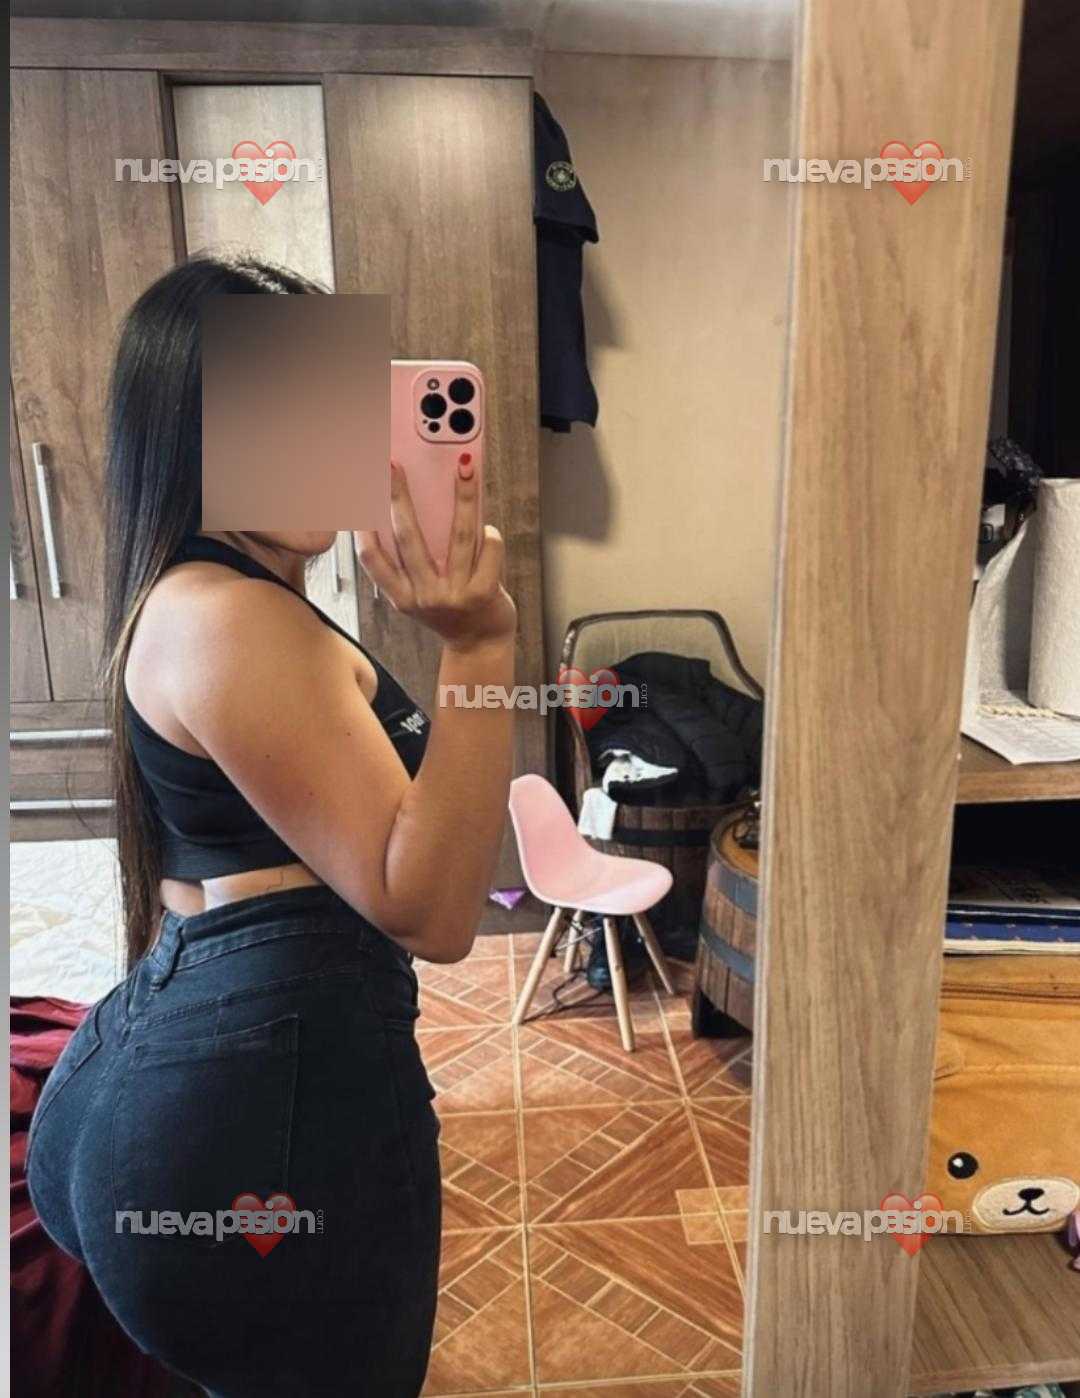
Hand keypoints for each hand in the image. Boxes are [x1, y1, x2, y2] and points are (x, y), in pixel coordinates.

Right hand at [355, 460, 516, 649]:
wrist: (480, 645)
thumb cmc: (452, 610)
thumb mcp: (422, 592)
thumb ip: (414, 561)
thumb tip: (410, 506)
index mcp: (401, 596)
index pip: (372, 559)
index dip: (362, 526)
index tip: (356, 493)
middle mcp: (423, 597)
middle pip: (408, 537)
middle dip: (399, 496)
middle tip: (393, 464)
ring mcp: (453, 596)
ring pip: (458, 536)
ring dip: (463, 497)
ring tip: (464, 468)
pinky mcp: (482, 594)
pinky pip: (488, 550)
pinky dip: (491, 533)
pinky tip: (488, 524)